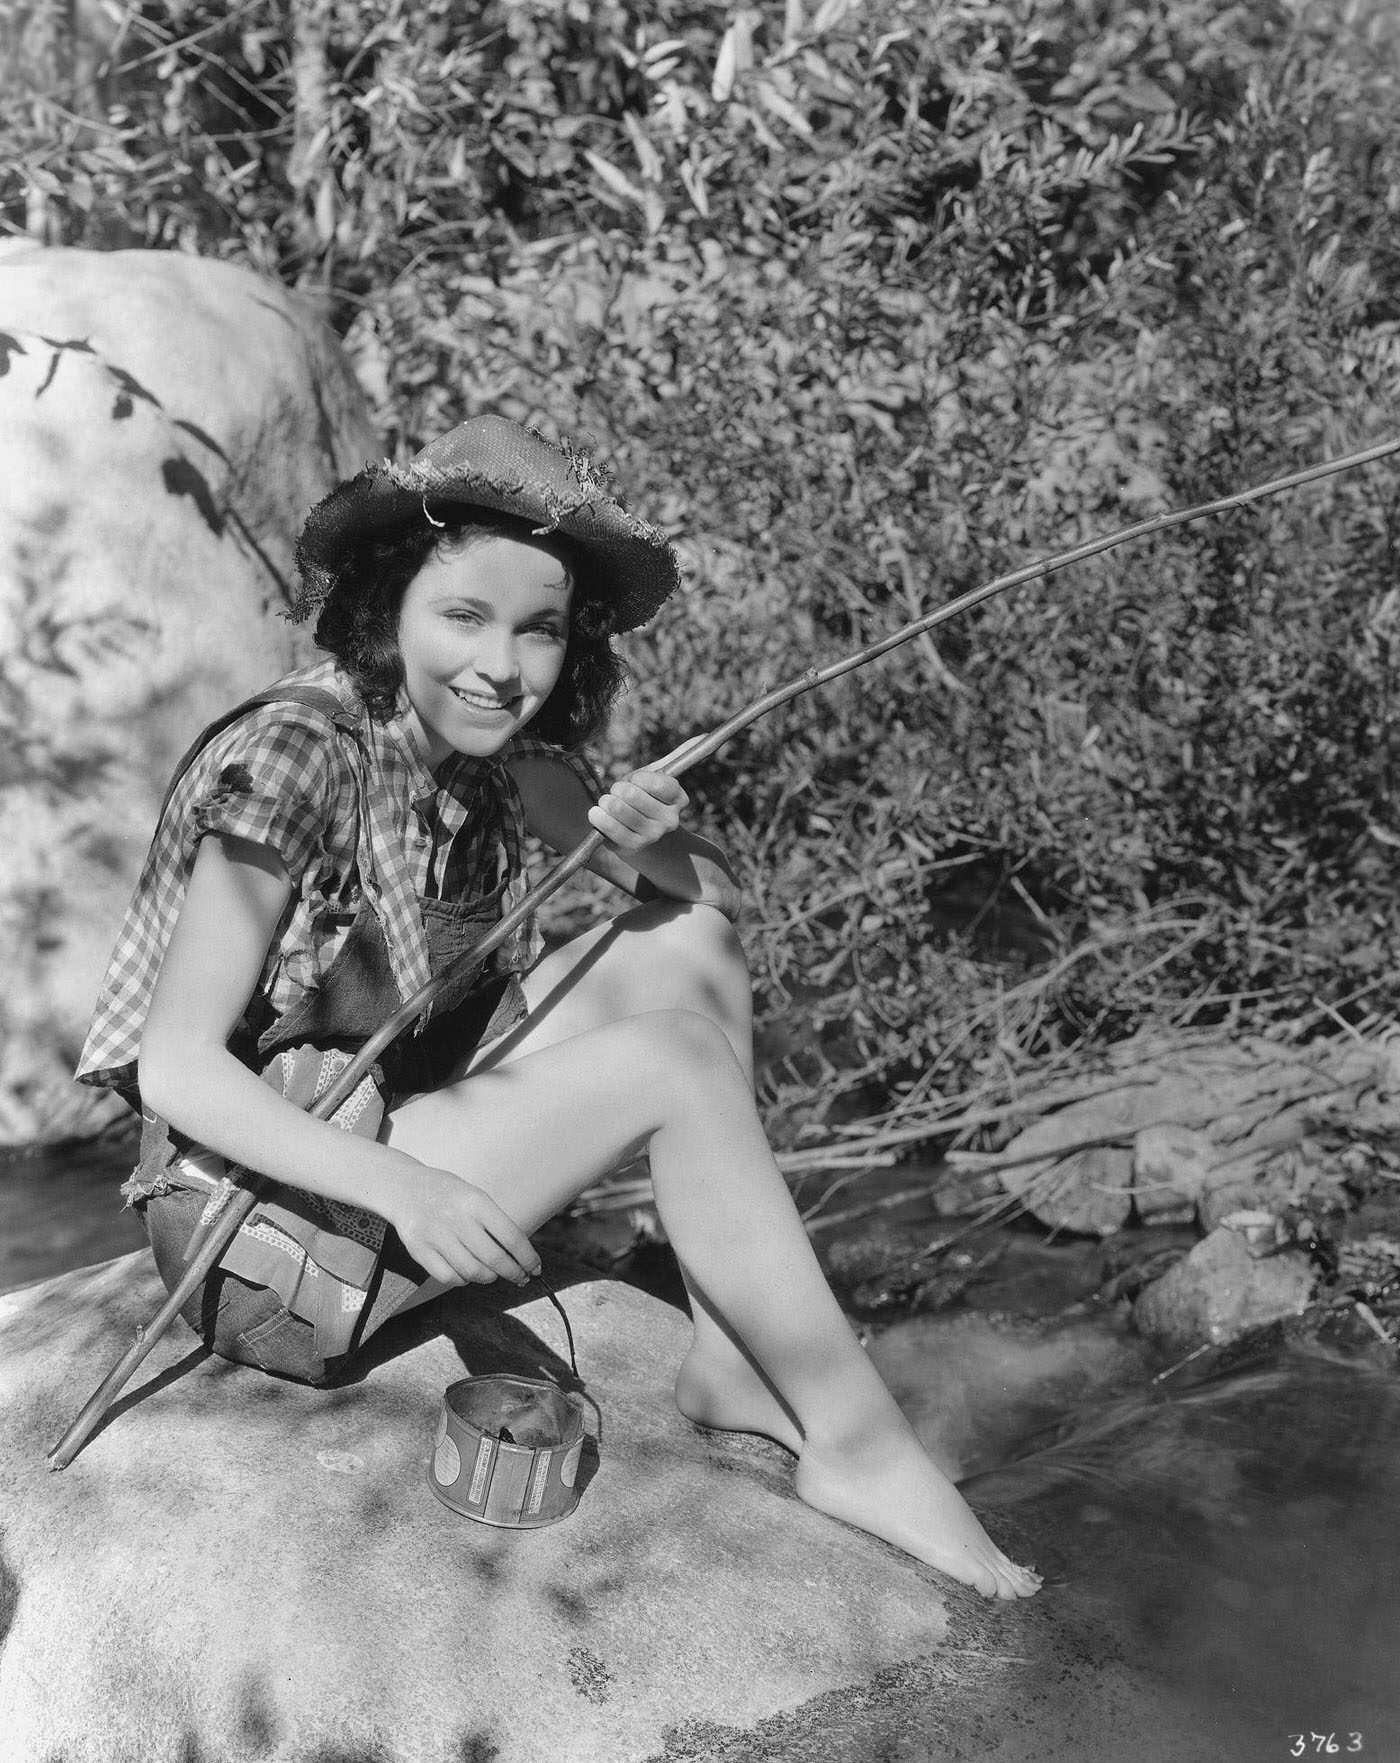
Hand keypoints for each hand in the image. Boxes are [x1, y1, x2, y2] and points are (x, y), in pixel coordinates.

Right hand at [388, 1162, 540, 1287]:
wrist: (404, 1188)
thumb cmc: (448, 1195)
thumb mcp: (474, 1196)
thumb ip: (494, 1223)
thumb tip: (520, 1256)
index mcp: (476, 1201)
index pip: (511, 1236)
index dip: (527, 1258)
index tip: (535, 1268)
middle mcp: (456, 1218)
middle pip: (494, 1259)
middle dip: (513, 1273)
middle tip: (520, 1278)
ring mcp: (436, 1235)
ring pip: (472, 1272)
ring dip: (488, 1277)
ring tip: (491, 1273)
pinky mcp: (419, 1250)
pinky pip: (449, 1277)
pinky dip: (462, 1280)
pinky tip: (466, 1273)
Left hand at [587, 768, 686, 852]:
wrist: (642, 833)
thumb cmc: (642, 800)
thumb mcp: (649, 782)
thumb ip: (648, 772)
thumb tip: (652, 765)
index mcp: (678, 799)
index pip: (657, 783)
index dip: (637, 778)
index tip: (632, 781)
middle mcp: (670, 819)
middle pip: (632, 794)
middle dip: (617, 789)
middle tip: (616, 793)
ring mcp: (654, 834)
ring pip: (619, 808)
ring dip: (606, 802)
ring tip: (606, 803)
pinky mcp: (635, 845)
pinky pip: (611, 828)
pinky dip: (599, 818)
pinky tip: (596, 814)